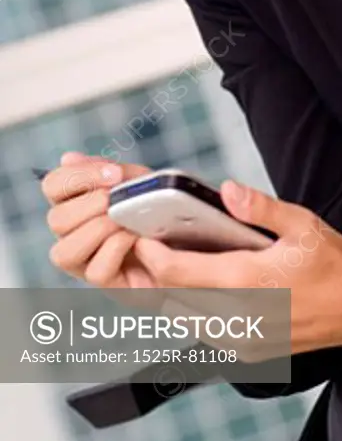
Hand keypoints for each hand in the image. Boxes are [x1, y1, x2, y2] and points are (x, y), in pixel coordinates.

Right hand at [42, 151, 164, 309]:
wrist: (189, 237)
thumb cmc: (157, 207)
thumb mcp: (137, 181)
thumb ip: (108, 170)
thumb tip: (69, 158)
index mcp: (75, 203)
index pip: (53, 186)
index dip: (77, 177)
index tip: (113, 174)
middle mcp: (73, 234)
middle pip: (56, 220)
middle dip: (90, 205)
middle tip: (117, 199)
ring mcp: (87, 262)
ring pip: (64, 253)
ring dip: (97, 231)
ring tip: (124, 220)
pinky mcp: (107, 282)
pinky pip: (96, 272)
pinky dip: (116, 250)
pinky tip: (136, 238)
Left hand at [133, 178, 341, 358]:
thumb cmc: (334, 263)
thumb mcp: (302, 224)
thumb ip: (260, 208)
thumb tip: (228, 190)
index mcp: (249, 281)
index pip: (179, 274)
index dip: (153, 258)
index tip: (142, 239)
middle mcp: (241, 317)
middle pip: (173, 300)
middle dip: (155, 275)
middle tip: (149, 249)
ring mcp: (243, 340)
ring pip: (184, 321)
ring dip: (171, 296)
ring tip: (170, 268)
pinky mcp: (249, 353)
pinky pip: (204, 335)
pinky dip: (192, 314)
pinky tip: (198, 292)